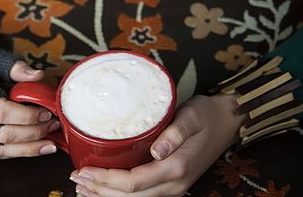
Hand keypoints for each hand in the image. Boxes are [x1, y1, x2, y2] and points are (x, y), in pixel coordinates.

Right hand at [0, 61, 58, 158]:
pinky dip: (10, 152)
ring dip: (26, 148)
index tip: (48, 111)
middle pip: (1, 134)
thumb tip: (40, 76)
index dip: (27, 115)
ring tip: (49, 142)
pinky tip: (29, 147)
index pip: (0, 111)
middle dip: (33, 132)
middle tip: (54, 124)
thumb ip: (15, 67)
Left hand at [70, 93, 241, 196]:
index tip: (83, 171)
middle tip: (74, 180)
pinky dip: (120, 195)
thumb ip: (175, 132)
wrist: (228, 122)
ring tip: (83, 190)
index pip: (133, 183)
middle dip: (99, 192)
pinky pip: (142, 196)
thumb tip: (157, 150)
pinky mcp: (172, 183)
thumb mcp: (192, 116)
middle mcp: (174, 184)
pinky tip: (107, 191)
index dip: (105, 181)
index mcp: (176, 168)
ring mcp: (174, 187)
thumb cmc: (207, 114)